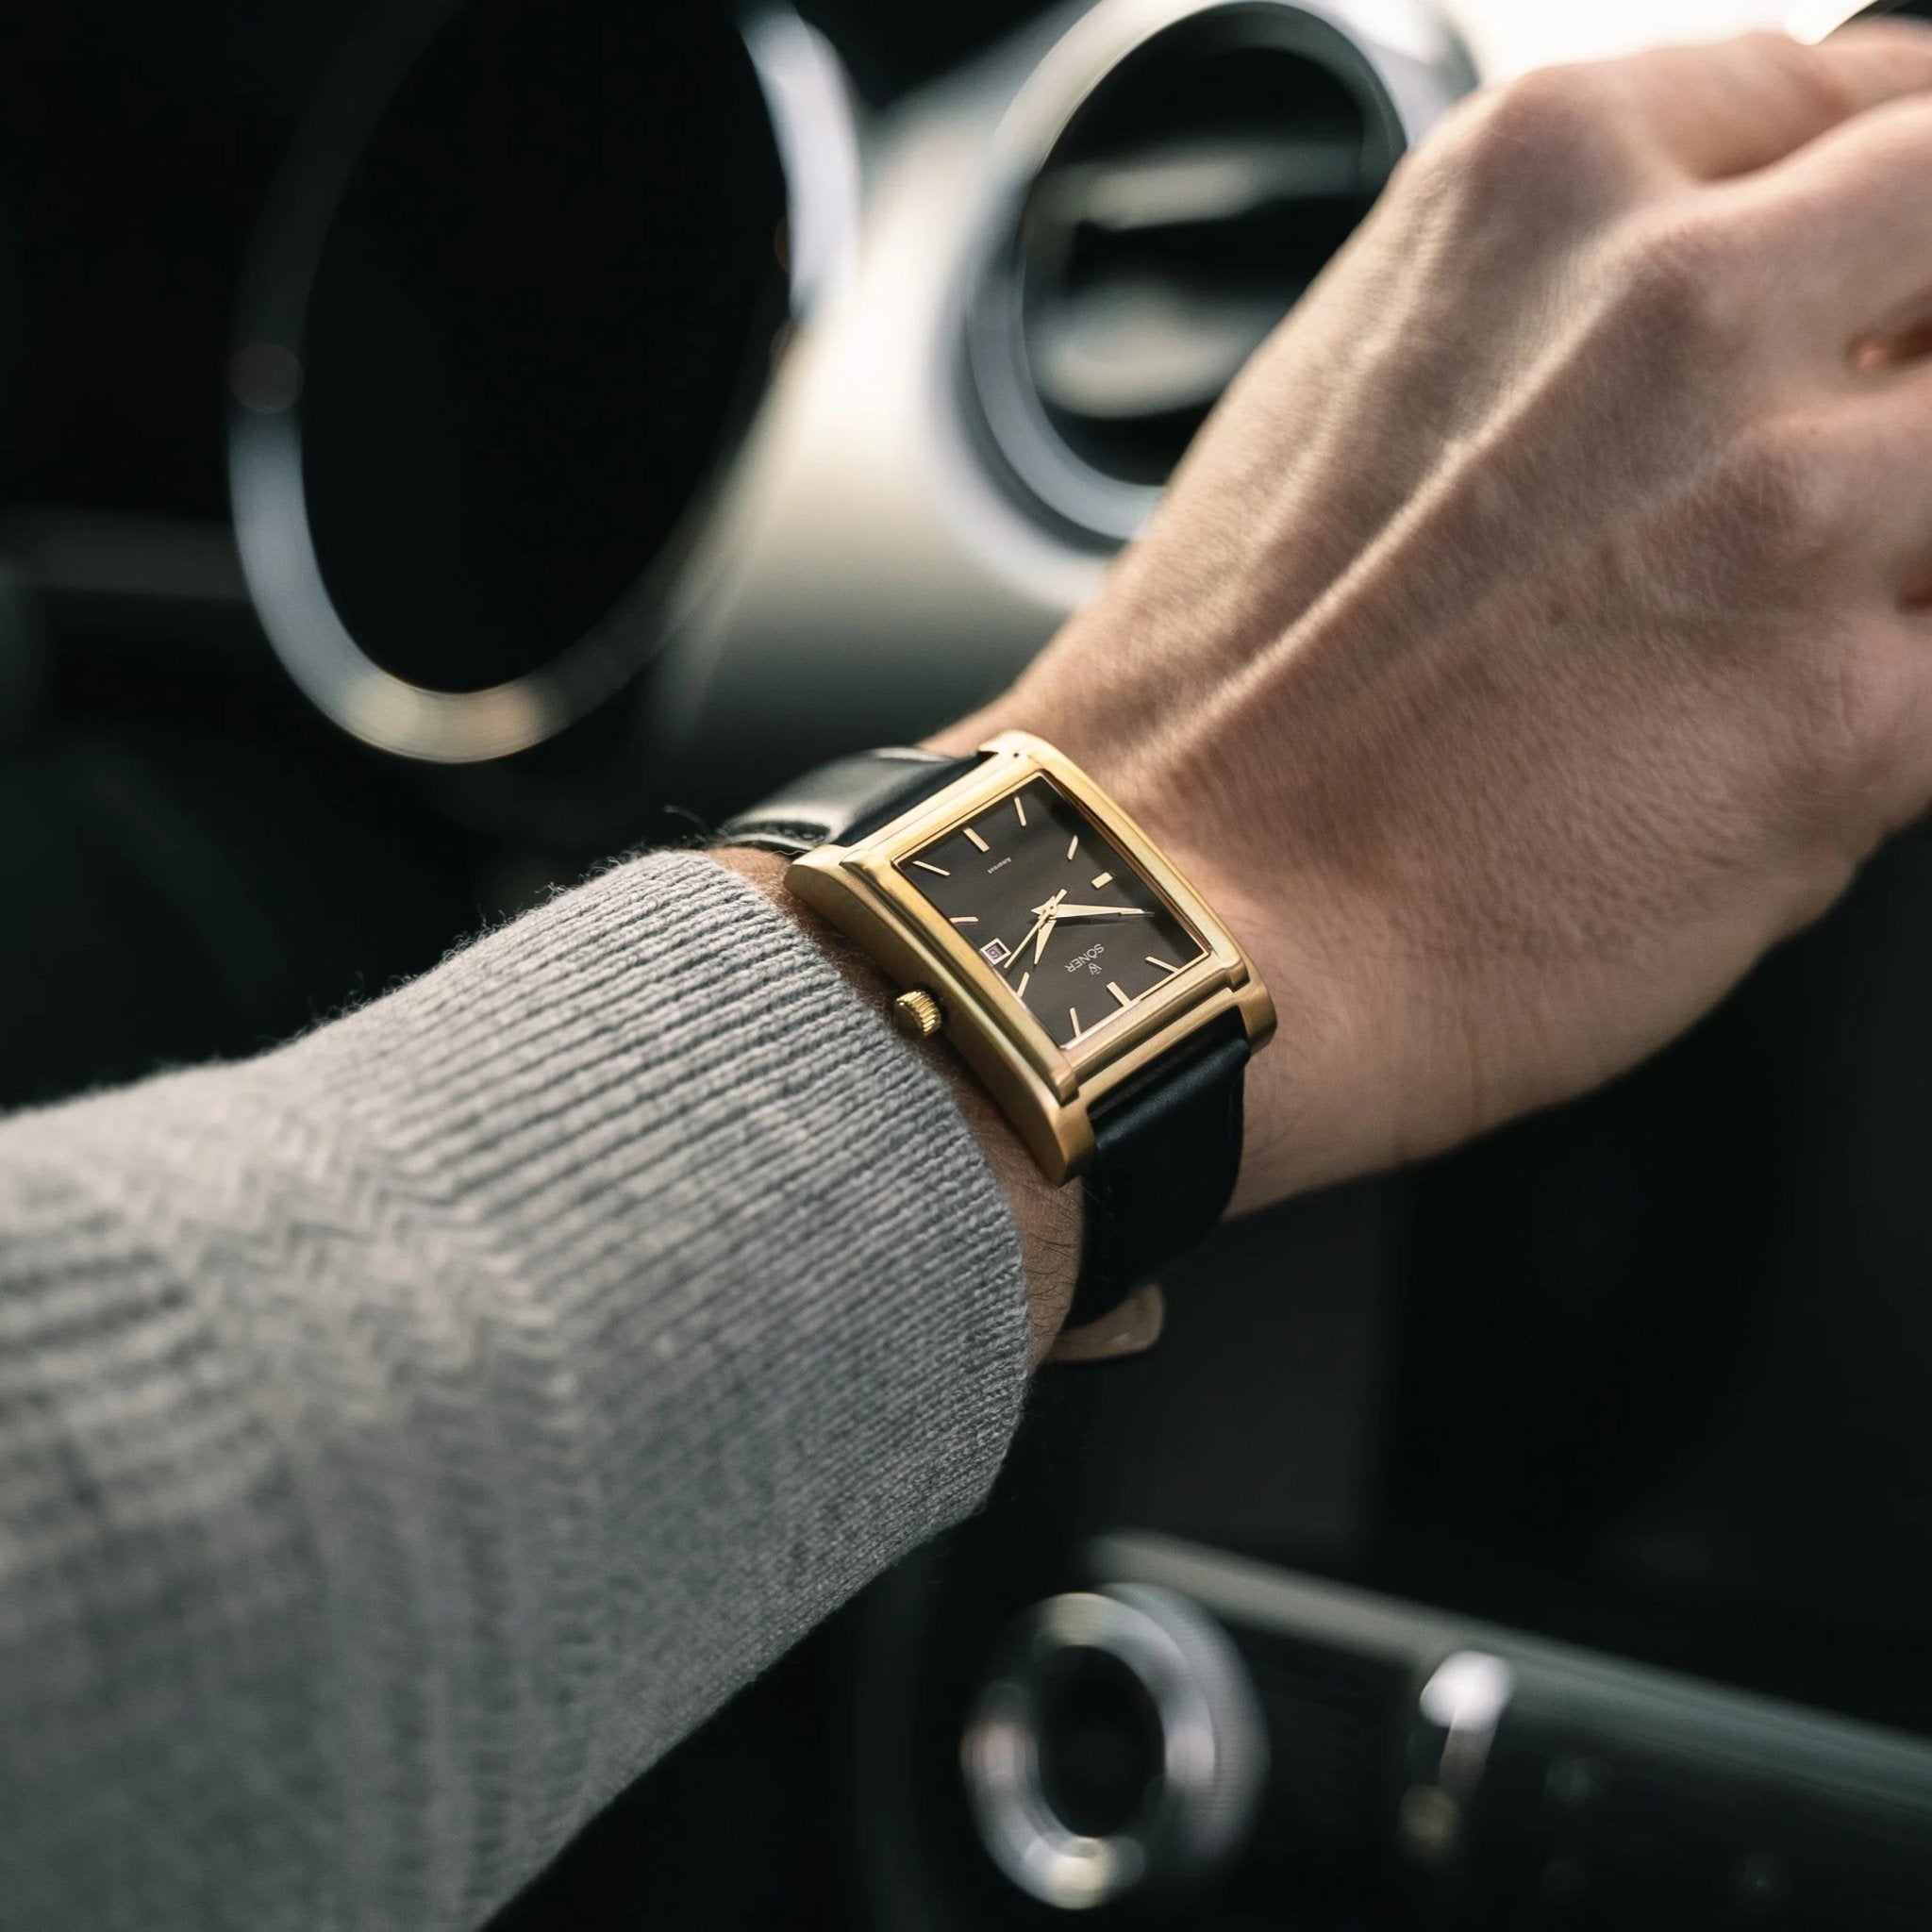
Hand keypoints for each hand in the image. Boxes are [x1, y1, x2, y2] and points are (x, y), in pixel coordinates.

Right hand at [935, 25, 1931, 1212]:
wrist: (1170, 908)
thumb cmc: (1230, 687)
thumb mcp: (1359, 385)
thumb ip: (1566, 314)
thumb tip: (1741, 337)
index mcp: (1546, 183)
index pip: (1855, 99)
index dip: (1869, 215)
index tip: (1867, 293)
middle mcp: (1681, 306)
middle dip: (1925, 336)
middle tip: (1849, 447)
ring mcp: (1788, 506)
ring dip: (1903, 534)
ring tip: (1776, 620)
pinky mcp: (1850, 719)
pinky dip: (1895, 690)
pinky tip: (1762, 736)